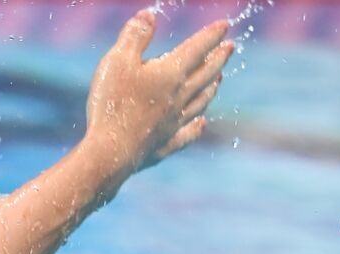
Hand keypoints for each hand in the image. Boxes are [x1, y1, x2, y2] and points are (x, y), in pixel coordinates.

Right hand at [85, 10, 233, 172]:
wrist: (110, 151)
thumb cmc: (112, 104)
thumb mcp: (117, 61)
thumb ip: (134, 36)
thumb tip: (149, 15)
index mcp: (170, 73)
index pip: (197, 48)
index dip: (211, 35)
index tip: (225, 26)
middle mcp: (179, 97)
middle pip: (205, 74)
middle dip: (218, 58)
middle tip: (230, 48)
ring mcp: (174, 122)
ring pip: (200, 101)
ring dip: (211, 88)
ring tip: (218, 79)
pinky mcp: (164, 144)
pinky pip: (186, 134)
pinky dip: (196, 127)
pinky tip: (201, 124)